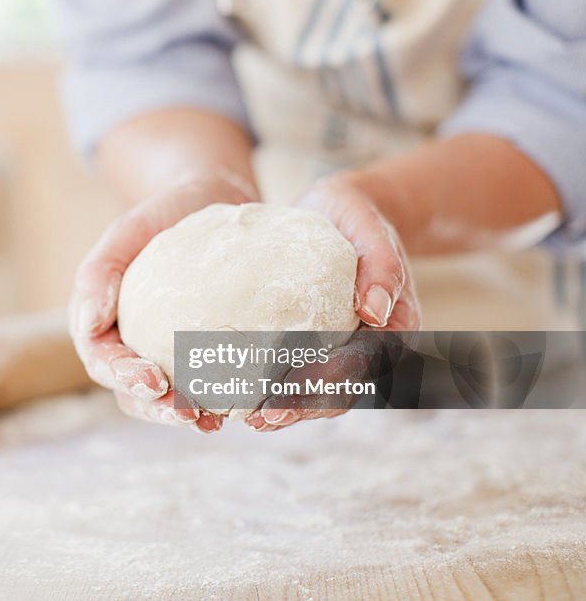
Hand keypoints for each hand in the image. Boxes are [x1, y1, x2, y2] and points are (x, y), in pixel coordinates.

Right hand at [69, 172, 258, 432]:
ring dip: (184, 416)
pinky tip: (241, 406)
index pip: (102, 360)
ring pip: (163, 400)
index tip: (154, 380)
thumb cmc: (162, 214)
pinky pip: (201, 386)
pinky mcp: (197, 355)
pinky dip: (216, 400)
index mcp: (99, 322)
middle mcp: (127, 345)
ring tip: (215, 421)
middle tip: (190, 415)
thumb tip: (85, 326)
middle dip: (157, 409)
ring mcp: (161, 353)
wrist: (210, 201)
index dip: (124, 376)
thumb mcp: (126, 230)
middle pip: (131, 392)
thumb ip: (98, 272)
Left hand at [245, 175, 421, 431]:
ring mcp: (340, 348)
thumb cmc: (361, 219)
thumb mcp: (373, 232)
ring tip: (247, 419)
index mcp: (393, 331)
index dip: (327, 388)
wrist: (342, 210)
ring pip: (315, 390)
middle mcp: (368, 348)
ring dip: (284, 409)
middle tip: (261, 419)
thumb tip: (374, 313)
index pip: (360, 369)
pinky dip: (271, 386)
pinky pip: (294, 369)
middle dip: (299, 409)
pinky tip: (238, 393)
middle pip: (337, 391)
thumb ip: (382, 268)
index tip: (292, 397)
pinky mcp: (312, 342)